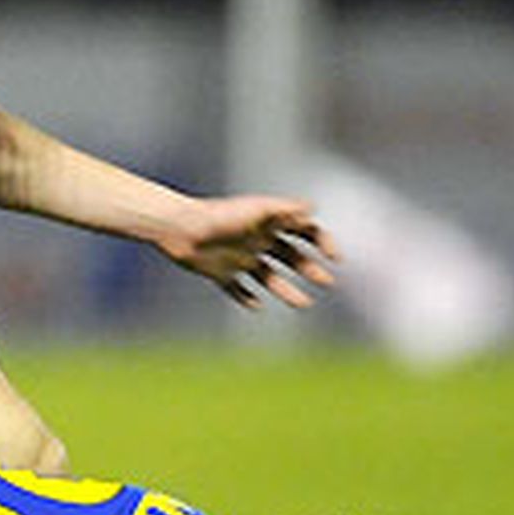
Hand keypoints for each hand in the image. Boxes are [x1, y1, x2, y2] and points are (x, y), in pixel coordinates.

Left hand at [156, 195, 338, 310]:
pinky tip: (257, 306)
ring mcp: (240, 258)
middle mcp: (256, 241)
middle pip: (291, 256)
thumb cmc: (218, 216)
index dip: (322, 242)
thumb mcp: (255, 211)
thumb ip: (283, 210)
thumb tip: (313, 208)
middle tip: (326, 282)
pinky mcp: (221, 273)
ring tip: (303, 304)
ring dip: (287, 290)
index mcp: (267, 223)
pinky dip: (247, 298)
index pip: (303, 231)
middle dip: (310, 268)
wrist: (179, 228)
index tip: (334, 258)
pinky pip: (237, 289)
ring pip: (269, 277)